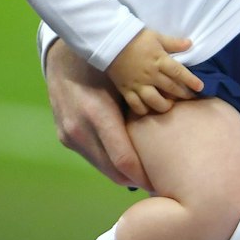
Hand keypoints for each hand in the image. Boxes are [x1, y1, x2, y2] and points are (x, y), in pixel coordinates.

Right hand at [44, 37, 150, 188]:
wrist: (61, 56)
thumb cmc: (102, 64)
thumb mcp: (126, 79)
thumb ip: (147, 101)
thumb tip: (178, 114)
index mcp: (97, 114)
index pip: (124, 161)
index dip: (145, 177)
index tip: (163, 182)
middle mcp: (80, 129)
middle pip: (114, 172)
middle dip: (138, 180)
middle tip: (160, 181)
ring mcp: (69, 136)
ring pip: (103, 169)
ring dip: (124, 173)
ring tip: (147, 170)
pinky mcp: (65, 138)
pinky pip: (93, 158)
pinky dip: (110, 161)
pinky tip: (126, 155)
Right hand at [107, 28, 203, 115]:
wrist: (109, 41)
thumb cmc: (135, 38)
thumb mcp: (156, 36)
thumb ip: (173, 43)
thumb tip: (190, 43)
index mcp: (159, 60)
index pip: (179, 72)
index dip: (191, 81)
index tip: (200, 87)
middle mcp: (151, 75)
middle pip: (171, 89)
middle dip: (183, 95)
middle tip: (190, 98)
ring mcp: (138, 84)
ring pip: (154, 101)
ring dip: (165, 106)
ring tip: (169, 105)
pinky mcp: (126, 90)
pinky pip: (136, 105)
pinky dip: (143, 110)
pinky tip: (149, 109)